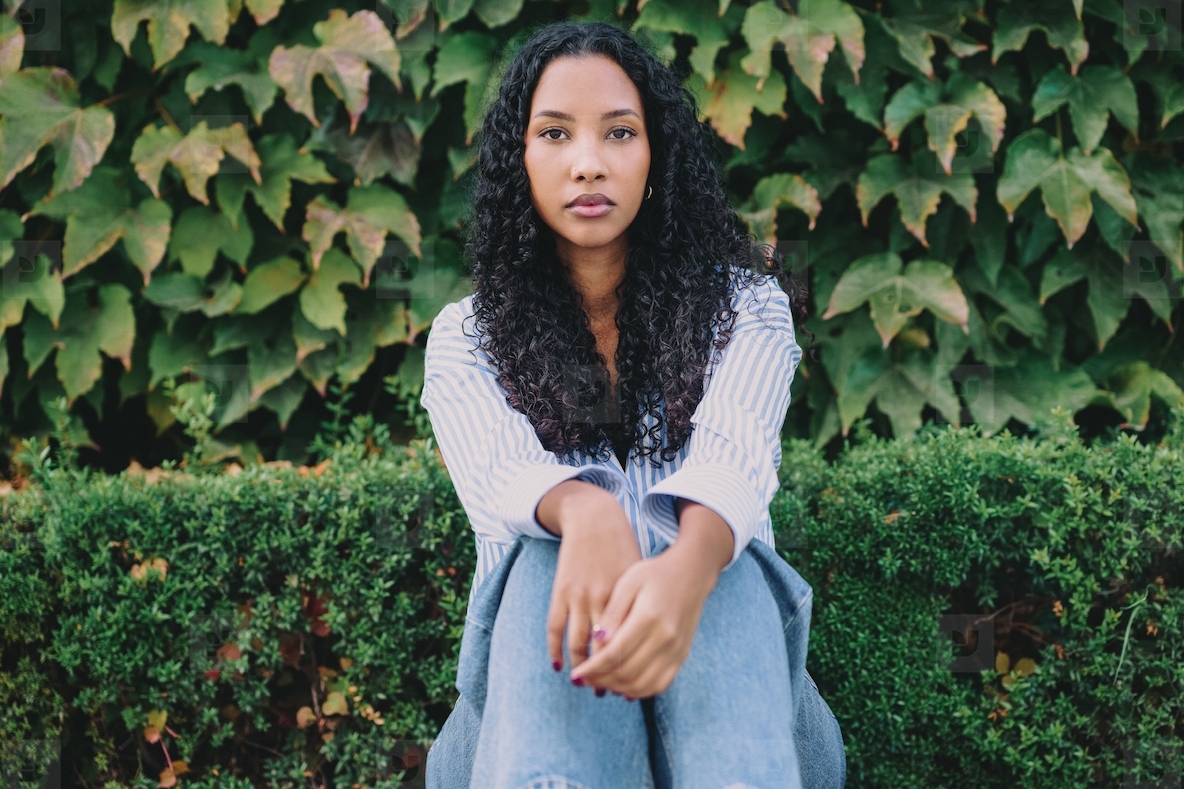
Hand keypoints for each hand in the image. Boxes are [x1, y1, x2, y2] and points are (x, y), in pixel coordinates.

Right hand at [547, 490, 641, 675]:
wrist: (594, 518)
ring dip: (579, 668)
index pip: (623, 645)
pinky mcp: (560, 591)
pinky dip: (555, 649)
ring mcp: (578, 596)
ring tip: (583, 683)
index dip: (623, 669)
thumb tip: (642, 644)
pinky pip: (554, 627)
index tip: (626, 686)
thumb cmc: (622, 548)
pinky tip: (558, 665)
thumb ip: (637, 608)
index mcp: (625, 598)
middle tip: (603, 692)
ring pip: (576, 643)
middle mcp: (602, 600)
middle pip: (600, 649)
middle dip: (602, 675)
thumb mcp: (637, 577)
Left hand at [568, 541, 718, 698]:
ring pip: (642, 684)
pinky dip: (639, 691)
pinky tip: (623, 686)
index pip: (615, 653)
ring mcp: (676, 649)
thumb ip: (613, 612)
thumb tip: (597, 640)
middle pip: (627, 672)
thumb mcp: (629, 582)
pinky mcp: (682, 656)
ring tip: (599, 683)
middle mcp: (665, 637)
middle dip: (601, 680)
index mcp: (648, 617)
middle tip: (583, 680)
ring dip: (617, 688)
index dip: (592, 668)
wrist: (691, 573)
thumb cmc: (654, 574)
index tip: (575, 674)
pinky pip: (659, 684)